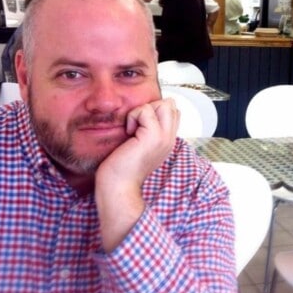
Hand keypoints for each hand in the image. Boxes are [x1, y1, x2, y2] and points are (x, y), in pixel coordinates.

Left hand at [95, 98, 178, 250]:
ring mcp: (164, 137)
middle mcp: (170, 139)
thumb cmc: (122, 169)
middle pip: (170, 105)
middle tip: (138, 125)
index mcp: (167, 141)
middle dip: (151, 107)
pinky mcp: (153, 136)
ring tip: (134, 128)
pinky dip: (134, 116)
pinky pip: (146, 110)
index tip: (141, 126)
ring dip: (143, 110)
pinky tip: (128, 132)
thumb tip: (143, 114)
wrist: (118, 187)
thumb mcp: (140, 146)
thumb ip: (147, 131)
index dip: (155, 111)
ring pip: (163, 104)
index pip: (173, 112)